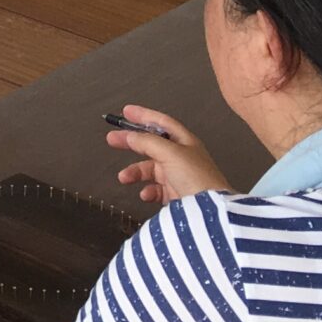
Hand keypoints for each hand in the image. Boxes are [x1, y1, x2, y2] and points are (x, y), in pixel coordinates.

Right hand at [107, 107, 229, 205]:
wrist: (209, 210)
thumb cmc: (197, 178)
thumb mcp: (170, 153)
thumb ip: (148, 142)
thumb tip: (130, 135)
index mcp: (184, 142)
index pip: (161, 122)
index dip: (144, 115)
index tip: (126, 111)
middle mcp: (180, 157)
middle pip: (151, 145)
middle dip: (131, 142)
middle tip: (112, 139)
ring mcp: (177, 175)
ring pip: (150, 169)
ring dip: (135, 172)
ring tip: (124, 178)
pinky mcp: (175, 193)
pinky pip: (156, 189)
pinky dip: (148, 191)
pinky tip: (146, 194)